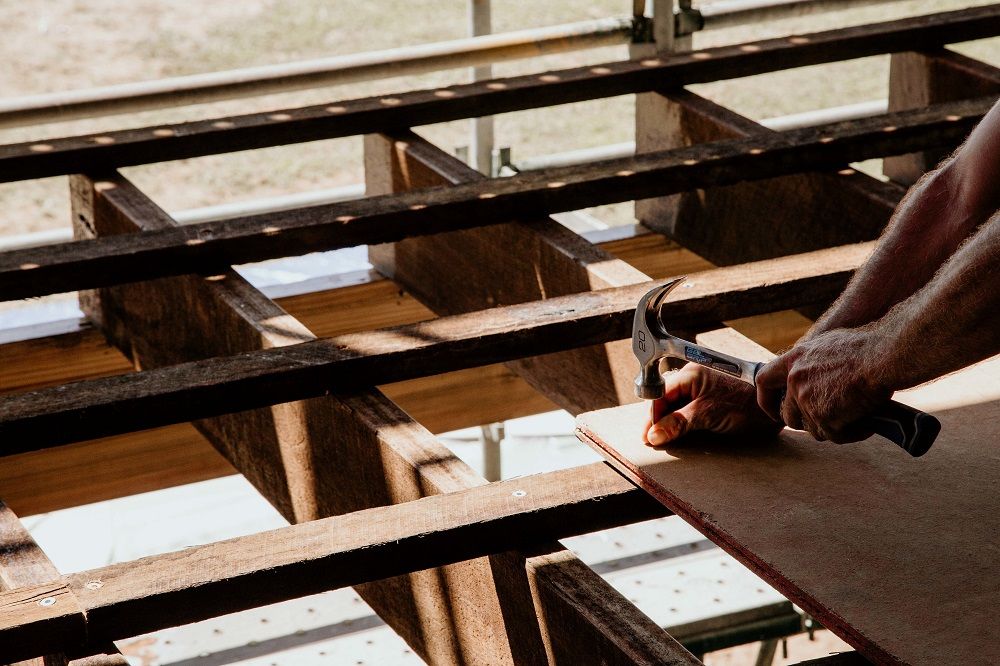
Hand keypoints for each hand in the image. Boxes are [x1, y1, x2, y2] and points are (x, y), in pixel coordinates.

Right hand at [643, 363, 781, 446]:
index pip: (661, 394)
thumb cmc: (745, 402)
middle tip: (654, 442)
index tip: (648, 437)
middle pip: (668, 400)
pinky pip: (693, 410)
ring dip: (673, 423)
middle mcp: (696, 378)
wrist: (778, 401)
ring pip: (680, 406)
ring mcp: (706, 388)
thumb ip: (678, 423)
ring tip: (666, 441)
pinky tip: (683, 435)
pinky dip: (686, 423)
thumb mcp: (708, 414)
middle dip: (660, 421)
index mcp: (691, 374)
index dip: (653, 416)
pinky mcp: (716, 399)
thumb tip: (654, 435)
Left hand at [756, 328, 891, 442]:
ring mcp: (806, 399)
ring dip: (832, 429)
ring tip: (854, 420)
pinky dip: (851, 434)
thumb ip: (810, 361)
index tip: (774, 411)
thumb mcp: (826, 345)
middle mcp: (794, 380)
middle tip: (826, 423)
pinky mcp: (823, 416)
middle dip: (805, 424)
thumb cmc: (864, 348)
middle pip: (788, 416)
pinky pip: (834, 436)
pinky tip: (867, 426)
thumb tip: (808, 371)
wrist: (881, 357)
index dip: (766, 400)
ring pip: (814, 430)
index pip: (764, 381)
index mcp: (793, 360)